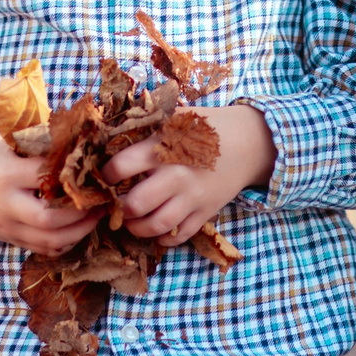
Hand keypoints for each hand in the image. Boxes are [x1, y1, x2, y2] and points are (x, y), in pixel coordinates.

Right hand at [0, 138, 97, 254]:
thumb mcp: (6, 142)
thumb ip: (38, 139)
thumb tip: (80, 133)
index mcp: (7, 173)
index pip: (45, 175)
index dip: (73, 174)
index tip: (95, 168)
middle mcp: (7, 203)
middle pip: (48, 217)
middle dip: (81, 212)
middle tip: (102, 200)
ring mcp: (8, 226)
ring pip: (49, 240)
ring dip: (80, 231)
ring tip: (97, 216)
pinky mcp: (10, 239)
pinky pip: (43, 250)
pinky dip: (65, 243)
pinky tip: (79, 230)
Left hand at [103, 103, 274, 246]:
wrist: (249, 142)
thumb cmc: (207, 127)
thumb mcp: (177, 117)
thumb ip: (148, 128)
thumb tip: (112, 136)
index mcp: (164, 149)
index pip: (122, 167)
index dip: (107, 174)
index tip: (106, 176)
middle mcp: (176, 176)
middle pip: (135, 205)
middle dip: (119, 208)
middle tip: (116, 204)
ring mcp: (192, 198)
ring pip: (155, 226)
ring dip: (136, 228)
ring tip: (132, 220)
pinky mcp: (206, 213)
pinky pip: (179, 236)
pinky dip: (163, 238)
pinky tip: (157, 229)